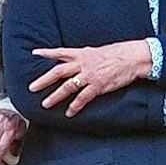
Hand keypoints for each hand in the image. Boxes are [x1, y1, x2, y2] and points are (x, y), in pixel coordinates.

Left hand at [30, 41, 153, 115]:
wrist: (133, 57)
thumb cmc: (118, 53)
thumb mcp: (97, 51)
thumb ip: (84, 56)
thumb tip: (75, 59)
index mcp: (82, 54)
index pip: (60, 52)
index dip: (46, 52)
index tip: (34, 53)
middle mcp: (83, 64)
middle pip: (58, 72)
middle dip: (44, 80)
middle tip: (32, 87)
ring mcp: (89, 76)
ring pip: (67, 87)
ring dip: (55, 96)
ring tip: (45, 104)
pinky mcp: (98, 86)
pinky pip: (83, 98)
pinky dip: (75, 106)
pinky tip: (69, 113)